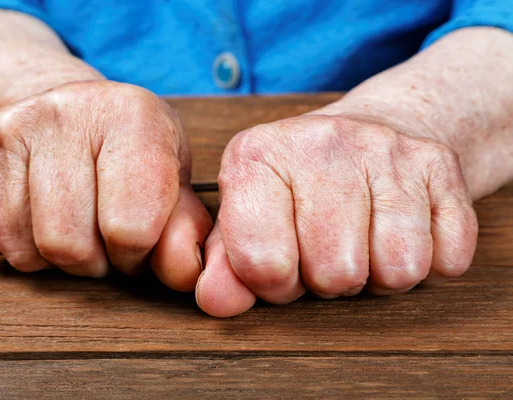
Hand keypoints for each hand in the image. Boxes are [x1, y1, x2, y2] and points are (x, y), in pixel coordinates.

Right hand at [0, 81, 211, 290]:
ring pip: (23, 249)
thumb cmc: (131, 154)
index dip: (137, 255)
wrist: (71, 108)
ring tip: (74, 226)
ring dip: (53, 259)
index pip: (129, 230)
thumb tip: (187, 277)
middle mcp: (66, 112)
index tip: (138, 240)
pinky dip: (12, 246)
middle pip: (68, 246)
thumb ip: (186, 230)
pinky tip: (35, 217)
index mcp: (132, 117)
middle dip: (93, 263)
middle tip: (103, 240)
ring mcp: (9, 127)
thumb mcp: (173, 179)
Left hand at [196, 114, 477, 316]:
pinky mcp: (437, 163)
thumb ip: (226, 266)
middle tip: (326, 248)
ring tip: (362, 240)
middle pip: (336, 273)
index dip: (275, 283)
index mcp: (256, 156)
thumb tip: (216, 303)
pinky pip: (446, 258)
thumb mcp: (248, 217)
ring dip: (379, 273)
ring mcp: (385, 147)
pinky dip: (427, 262)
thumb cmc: (299, 189)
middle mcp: (320, 142)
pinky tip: (400, 230)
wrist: (370, 130)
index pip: (263, 263)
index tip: (282, 262)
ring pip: (398, 269)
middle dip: (330, 279)